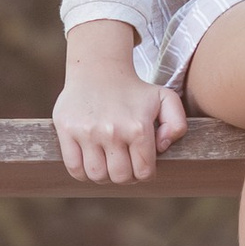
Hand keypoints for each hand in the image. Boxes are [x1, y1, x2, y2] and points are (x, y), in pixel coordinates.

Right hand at [52, 24, 186, 183]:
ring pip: (97, 175)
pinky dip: (83, 172)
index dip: (144, 172)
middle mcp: (112, 131)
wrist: (99, 68)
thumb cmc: (134, 89)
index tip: (140, 164)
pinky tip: (91, 160)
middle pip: (120, 177)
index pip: (144, 171)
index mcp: (138, 127)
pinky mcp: (67, 130)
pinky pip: (74, 167)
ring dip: (104, 174)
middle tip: (124, 163)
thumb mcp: (165, 99)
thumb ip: (177, 124)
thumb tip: (162, 147)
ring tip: (107, 161)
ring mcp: (87, 132)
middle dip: (125, 175)